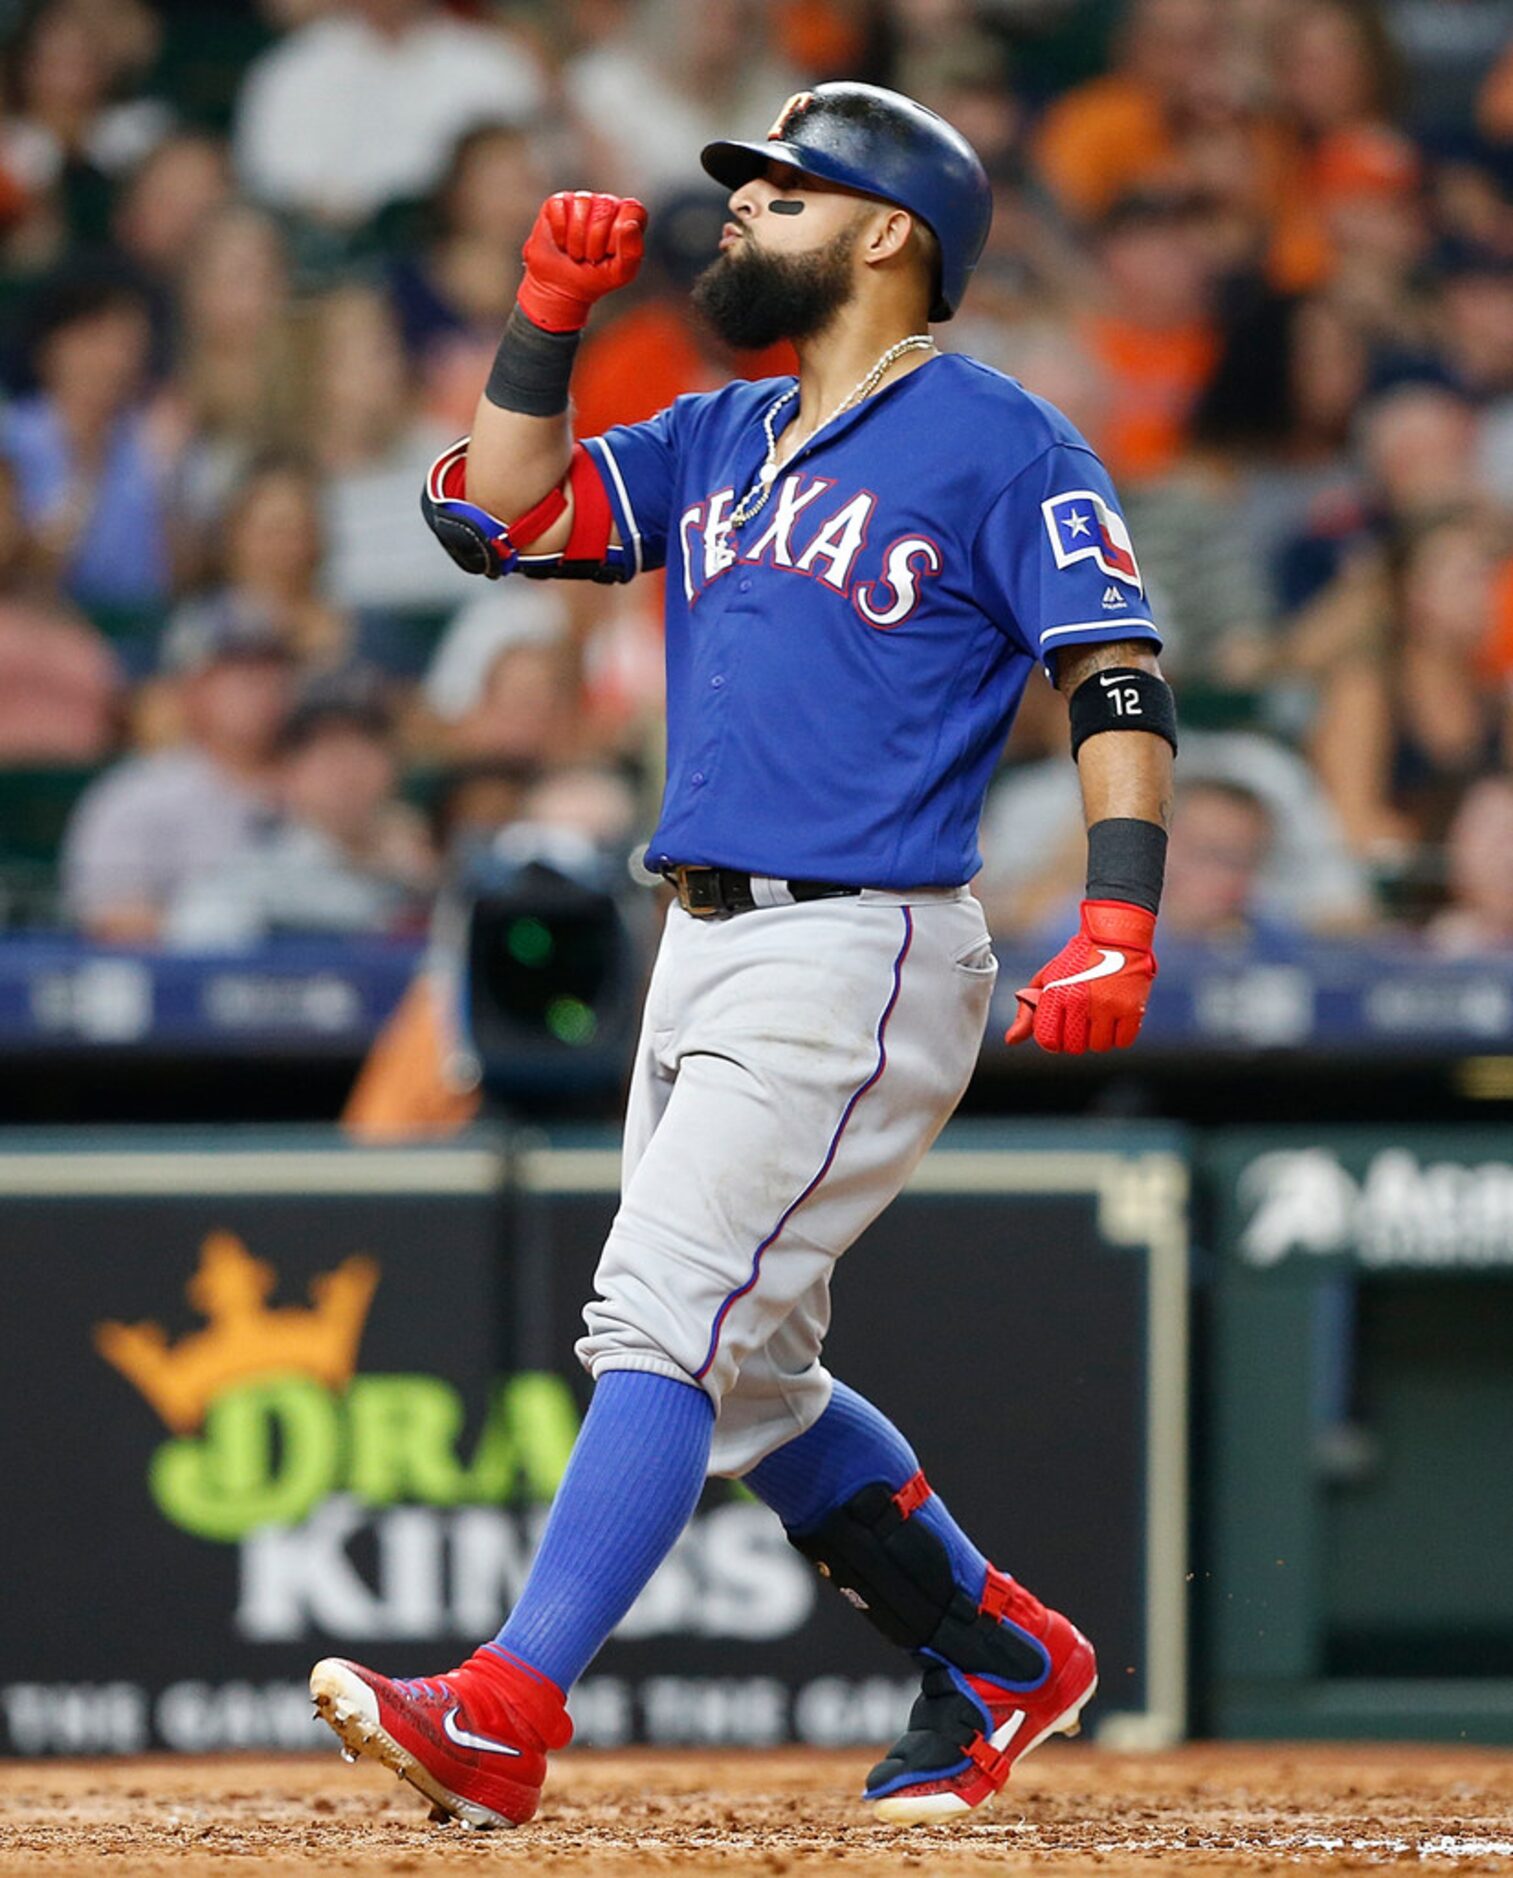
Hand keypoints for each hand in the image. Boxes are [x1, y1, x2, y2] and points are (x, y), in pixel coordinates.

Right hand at [518, 191, 647, 332]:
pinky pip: (560, 207)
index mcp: (629, 217)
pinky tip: (562, 243)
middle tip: (591, 257)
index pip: (632, 209)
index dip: (620, 233)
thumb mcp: (620, 273)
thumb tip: (630, 225)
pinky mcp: (558, 202)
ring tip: (577, 253)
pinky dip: (560, 233)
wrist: (562, 286)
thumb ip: (632, 251)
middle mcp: (608, 204)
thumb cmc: (596, 277)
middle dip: (596, 242)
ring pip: (582, 204)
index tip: (611, 252)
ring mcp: (583, 200)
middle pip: (606, 207)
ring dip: (577, 240)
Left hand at [1004, 899, 1156, 1053]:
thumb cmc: (1079, 957)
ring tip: (1100, 1017)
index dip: (1053, 1041)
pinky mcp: (1132, 1008)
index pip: (1048, 1040)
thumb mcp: (1047, 979)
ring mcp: (1107, 1006)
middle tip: (1082, 1021)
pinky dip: (1120, 1036)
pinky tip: (1116, 1019)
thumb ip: (1028, 1011)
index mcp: (1056, 994)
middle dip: (1076, 1039)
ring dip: (1099, 1037)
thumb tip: (1012, 1040)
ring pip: (1099, 1046)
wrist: (1115, 934)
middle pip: (1074, 1047)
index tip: (1060, 1031)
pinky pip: (1123, 1042)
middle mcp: (1080, 1002)